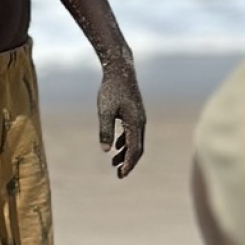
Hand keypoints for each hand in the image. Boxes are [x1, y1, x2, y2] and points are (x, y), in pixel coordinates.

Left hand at [99, 61, 145, 176]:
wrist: (120, 69)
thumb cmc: (111, 89)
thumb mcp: (104, 110)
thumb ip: (105, 131)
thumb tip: (105, 150)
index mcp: (135, 123)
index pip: (134, 149)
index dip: (128, 164)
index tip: (121, 175)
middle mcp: (140, 122)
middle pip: (138, 148)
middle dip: (129, 162)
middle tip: (119, 175)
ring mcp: (139, 117)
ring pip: (135, 141)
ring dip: (126, 153)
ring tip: (114, 164)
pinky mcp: (135, 113)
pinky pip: (132, 133)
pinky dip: (126, 142)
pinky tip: (116, 146)